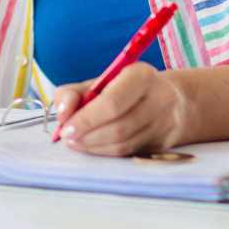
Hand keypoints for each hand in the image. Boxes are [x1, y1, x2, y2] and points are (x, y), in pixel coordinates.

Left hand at [50, 63, 191, 156]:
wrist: (166, 100)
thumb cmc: (123, 90)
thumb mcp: (97, 82)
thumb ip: (72, 93)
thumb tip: (62, 114)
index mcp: (141, 75)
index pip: (112, 102)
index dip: (87, 118)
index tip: (66, 127)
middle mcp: (159, 98)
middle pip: (118, 127)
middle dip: (87, 135)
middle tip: (68, 137)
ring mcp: (164, 123)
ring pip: (123, 144)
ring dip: (93, 146)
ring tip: (76, 142)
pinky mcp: (163, 143)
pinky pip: (128, 152)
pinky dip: (105, 152)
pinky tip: (92, 146)